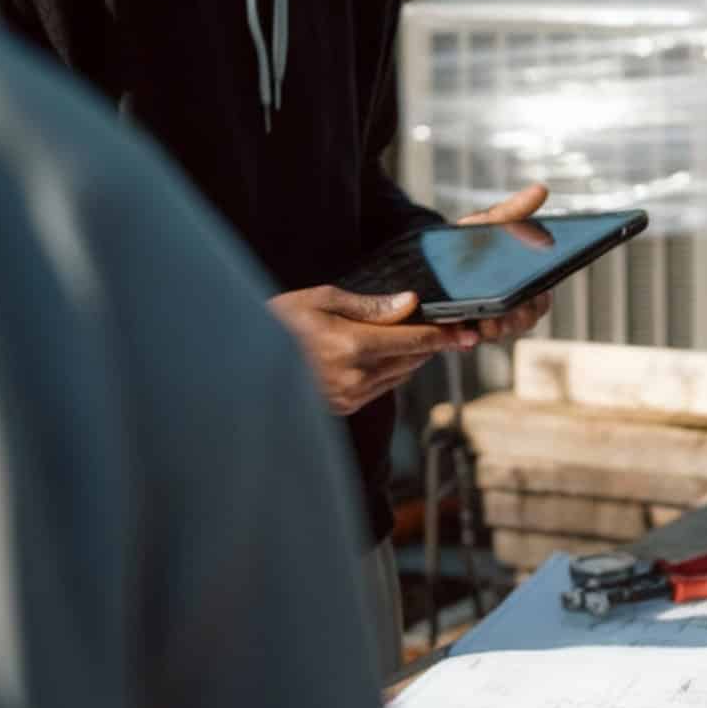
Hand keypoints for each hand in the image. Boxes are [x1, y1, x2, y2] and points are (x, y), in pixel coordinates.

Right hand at [269, 285, 473, 413]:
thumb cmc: (276, 320)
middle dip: (431, 344)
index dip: (445, 336)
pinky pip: (381, 389)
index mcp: (351, 346)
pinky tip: (385, 355)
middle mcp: (354, 377)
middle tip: (448, 328)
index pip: (415, 342)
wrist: (239, 360)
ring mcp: (347, 396)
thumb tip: (409, 304)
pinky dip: (391, 371)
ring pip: (399, 376)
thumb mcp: (321, 299)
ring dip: (411, 358)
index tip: (467, 332)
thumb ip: (370, 306)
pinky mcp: (340, 407)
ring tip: (415, 337)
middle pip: (412, 360)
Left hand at [455, 183, 555, 340]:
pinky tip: (466, 331)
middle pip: (523, 321)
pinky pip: (467, 340)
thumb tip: (541, 189)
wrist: (425, 252)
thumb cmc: (466, 240)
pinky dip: (469, 338)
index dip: (540, 300)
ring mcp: (482, 321)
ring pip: (498, 333)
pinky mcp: (458, 330)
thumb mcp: (489, 223)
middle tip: (512, 310)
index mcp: (520, 285)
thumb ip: (515, 210)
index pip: (541, 300)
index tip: (536, 295)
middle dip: (520, 318)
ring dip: (497, 329)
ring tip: (488, 321)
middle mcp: (505, 307)